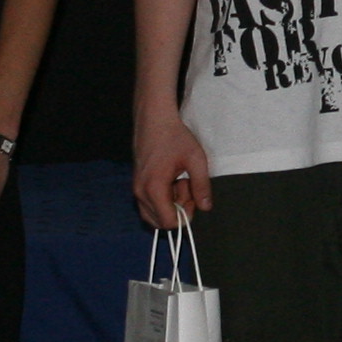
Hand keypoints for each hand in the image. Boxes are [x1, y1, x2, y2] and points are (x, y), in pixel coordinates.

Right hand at [131, 104, 212, 234]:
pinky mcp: (137, 184)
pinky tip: (172, 179)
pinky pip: (150, 203)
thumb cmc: (175, 136)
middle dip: (178, 210)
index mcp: (154, 189)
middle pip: (161, 222)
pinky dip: (163, 198)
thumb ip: (202, 186)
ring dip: (171, 204)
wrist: (154, 119)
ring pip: (154, 214)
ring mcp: (136, 189)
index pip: (169, 223)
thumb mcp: (196, 160)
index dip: (185, 215)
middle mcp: (140, 193)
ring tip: (180, 181)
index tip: (193, 195)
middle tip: (187, 186)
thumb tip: (206, 207)